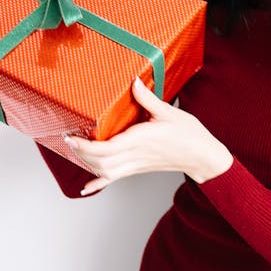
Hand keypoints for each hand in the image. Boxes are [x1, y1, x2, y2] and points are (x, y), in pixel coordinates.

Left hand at [64, 77, 232, 195]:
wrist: (202, 156)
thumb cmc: (189, 134)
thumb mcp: (168, 111)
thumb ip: (147, 98)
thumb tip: (134, 82)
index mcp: (140, 139)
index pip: (106, 148)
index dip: (85, 145)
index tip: (72, 136)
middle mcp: (135, 155)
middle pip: (100, 161)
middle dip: (80, 153)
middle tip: (68, 139)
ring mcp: (136, 165)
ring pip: (105, 171)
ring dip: (87, 163)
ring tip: (75, 150)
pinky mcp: (138, 169)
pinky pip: (115, 179)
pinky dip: (98, 183)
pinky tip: (86, 188)